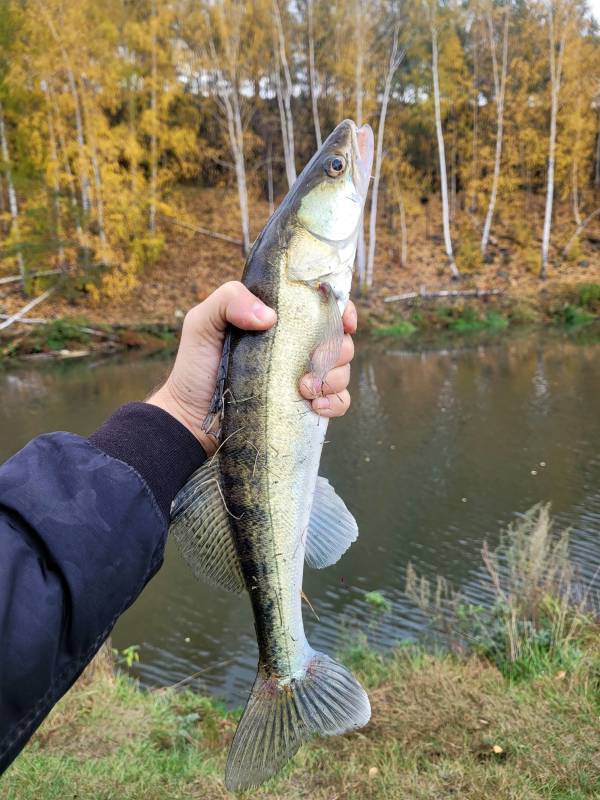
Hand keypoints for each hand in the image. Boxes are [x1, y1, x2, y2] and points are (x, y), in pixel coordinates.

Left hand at [147, 281, 355, 455]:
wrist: (191, 417)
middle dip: (335, 351)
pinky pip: (339, 402)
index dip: (342, 310)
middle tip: (309, 364)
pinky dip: (335, 402)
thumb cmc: (195, 366)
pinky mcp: (305, 407)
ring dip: (333, 378)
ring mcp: (304, 378)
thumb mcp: (202, 322)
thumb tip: (270, 317)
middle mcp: (297, 347)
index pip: (324, 307)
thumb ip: (229, 300)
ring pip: (343, 371)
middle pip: (340, 340)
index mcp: (280, 321)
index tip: (343, 320)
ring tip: (304, 389)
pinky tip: (315, 406)